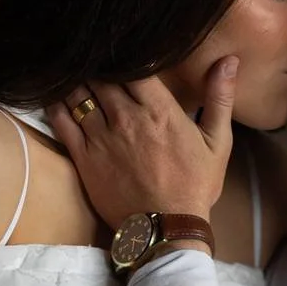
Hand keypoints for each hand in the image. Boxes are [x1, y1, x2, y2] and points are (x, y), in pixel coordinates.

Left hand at [47, 60, 237, 230]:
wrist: (165, 230)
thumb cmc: (194, 187)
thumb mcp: (217, 143)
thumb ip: (220, 98)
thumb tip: (229, 61)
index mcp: (159, 110)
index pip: (132, 65)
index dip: (124, 56)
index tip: (122, 55)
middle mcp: (126, 118)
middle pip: (102, 76)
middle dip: (99, 68)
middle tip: (97, 63)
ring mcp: (101, 137)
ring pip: (79, 93)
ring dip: (78, 82)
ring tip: (77, 77)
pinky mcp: (83, 157)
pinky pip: (61, 120)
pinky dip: (57, 103)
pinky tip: (57, 97)